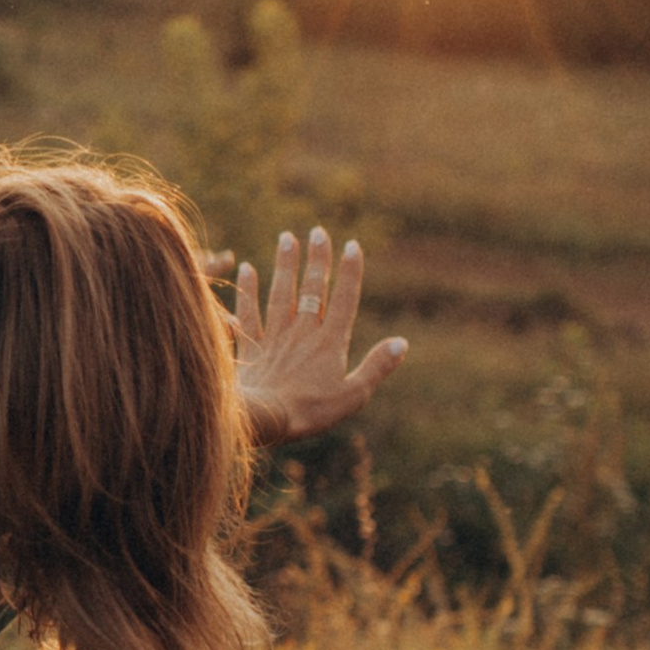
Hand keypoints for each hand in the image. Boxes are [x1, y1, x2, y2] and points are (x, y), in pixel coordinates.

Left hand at [232, 230, 407, 444]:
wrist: (263, 418)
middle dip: (317, 259)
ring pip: (281, 292)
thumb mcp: (353, 394)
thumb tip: (402, 343)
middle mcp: (303, 332)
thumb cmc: (310, 412)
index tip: (352, 245)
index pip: (344, 299)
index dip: (350, 272)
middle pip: (312, 289)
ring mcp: (275, 336)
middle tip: (318, 231)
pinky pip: (248, 312)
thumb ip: (377, 367)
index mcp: (330, 342)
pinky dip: (247, 290)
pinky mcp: (250, 346)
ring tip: (287, 238)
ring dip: (285, 264)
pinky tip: (247, 268)